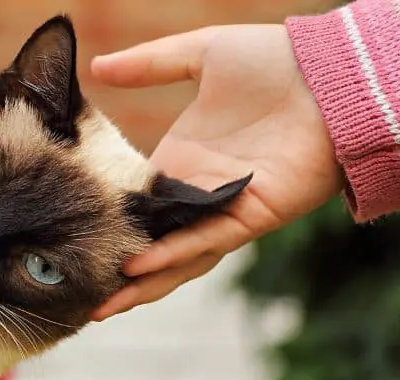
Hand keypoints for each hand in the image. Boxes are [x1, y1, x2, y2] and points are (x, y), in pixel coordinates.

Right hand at [90, 24, 343, 320]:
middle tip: (76, 297)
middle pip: (150, 244)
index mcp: (181, 163)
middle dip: (117, 274)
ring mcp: (222, 210)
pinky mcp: (250, 217)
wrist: (331, 73)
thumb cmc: (273, 62)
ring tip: (100, 306)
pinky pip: (204, 242)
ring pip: (175, 258)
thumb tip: (98, 67)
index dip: (106, 227)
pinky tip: (137, 268)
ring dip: (140, 285)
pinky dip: (172, 256)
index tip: (68, 243)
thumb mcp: (202, 53)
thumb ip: (149, 65)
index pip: (136, 207)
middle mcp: (196, 194)